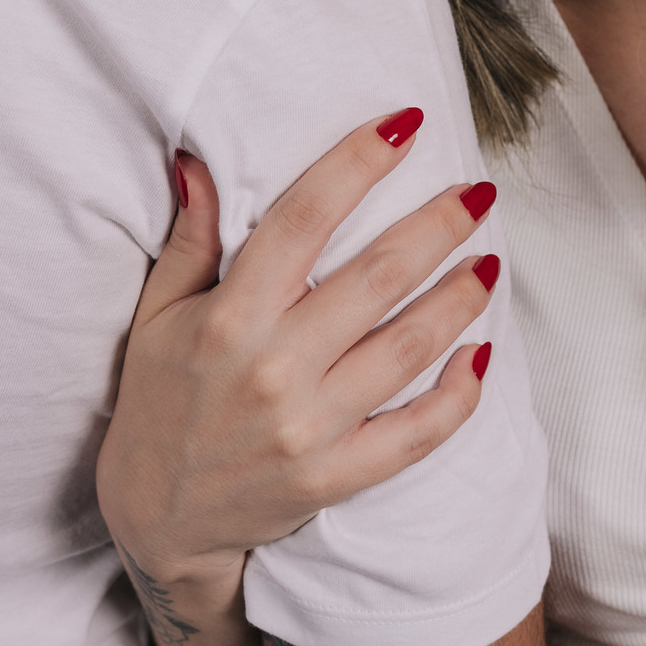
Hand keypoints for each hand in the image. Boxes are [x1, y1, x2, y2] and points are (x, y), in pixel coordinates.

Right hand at [96, 109, 498, 586]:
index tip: (404, 124)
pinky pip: (417, 433)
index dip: (358, 163)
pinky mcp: (337, 477)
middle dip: (438, 224)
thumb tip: (197, 161)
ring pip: (409, 346)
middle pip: (377, 276)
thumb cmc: (157, 402)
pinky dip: (458, 394)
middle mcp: (275, 369)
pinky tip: (481, 352)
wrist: (156, 520)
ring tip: (489, 260)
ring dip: (460, 297)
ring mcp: (311, 429)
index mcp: (228, 318)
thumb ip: (188, 241)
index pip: (304, 219)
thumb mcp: (156, 315)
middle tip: (478, 191)